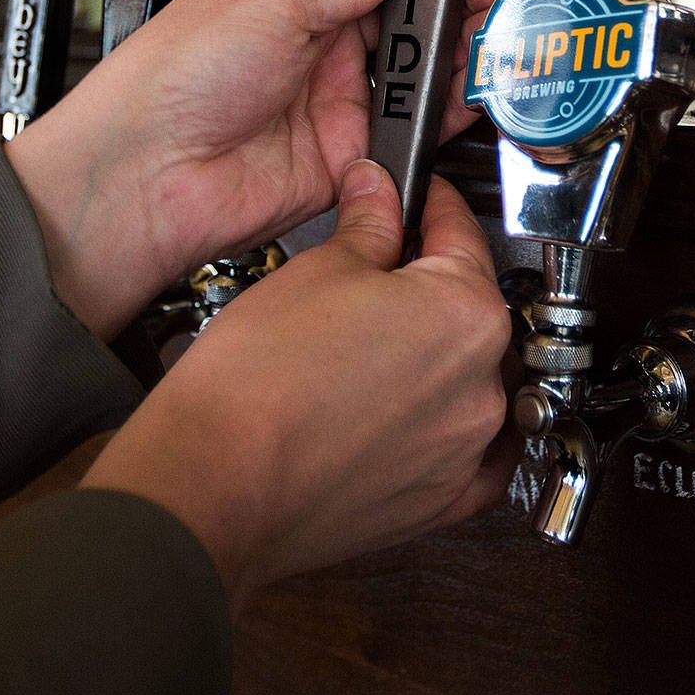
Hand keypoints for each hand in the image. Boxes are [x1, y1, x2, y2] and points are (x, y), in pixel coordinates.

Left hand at [6, 0, 512, 338]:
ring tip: (499, 25)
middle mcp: (318, 42)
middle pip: (408, 10)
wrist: (149, 178)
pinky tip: (474, 86)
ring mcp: (336, 98)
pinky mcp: (350, 154)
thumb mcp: (269, 2)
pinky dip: (451, 110)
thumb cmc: (174, 81)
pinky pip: (415, 128)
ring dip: (462, 45)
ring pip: (419, 66)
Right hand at [81, 161, 514, 604]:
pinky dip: (450, 433)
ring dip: (438, 359)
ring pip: (469, 383)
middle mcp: (482, 386)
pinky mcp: (443, 504)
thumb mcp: (318, 270)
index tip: (414, 200)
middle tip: (379, 271)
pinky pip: (470, 458)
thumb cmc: (255, 387)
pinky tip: (416, 417)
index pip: (460, 234)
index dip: (429, 206)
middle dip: (429, 284)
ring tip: (373, 349)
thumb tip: (378, 191)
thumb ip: (368, 222)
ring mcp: (466, 451)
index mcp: (465, 313)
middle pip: (469, 310)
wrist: (213, 485)